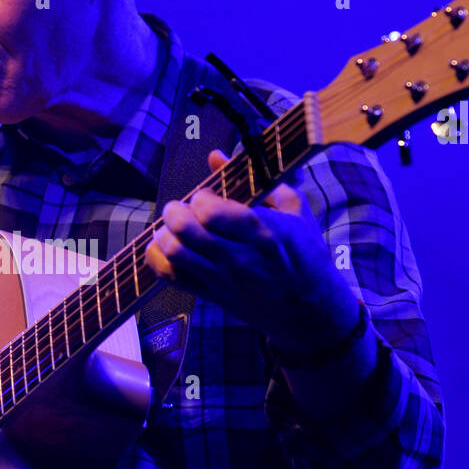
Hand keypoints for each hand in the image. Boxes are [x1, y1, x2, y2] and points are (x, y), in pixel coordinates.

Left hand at [144, 149, 360, 354]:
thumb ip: (258, 180)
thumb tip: (218, 156)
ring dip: (164, 235)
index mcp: (264, 232)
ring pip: (174, 254)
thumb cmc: (306, 256)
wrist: (311, 312)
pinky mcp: (212, 295)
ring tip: (170, 227)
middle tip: (179, 208)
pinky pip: (171, 277)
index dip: (201, 198)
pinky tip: (164, 247)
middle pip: (186, 231)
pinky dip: (158, 260)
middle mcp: (239, 257)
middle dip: (174, 212)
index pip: (213, 212)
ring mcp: (223, 279)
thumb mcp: (295, 213)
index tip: (205, 195)